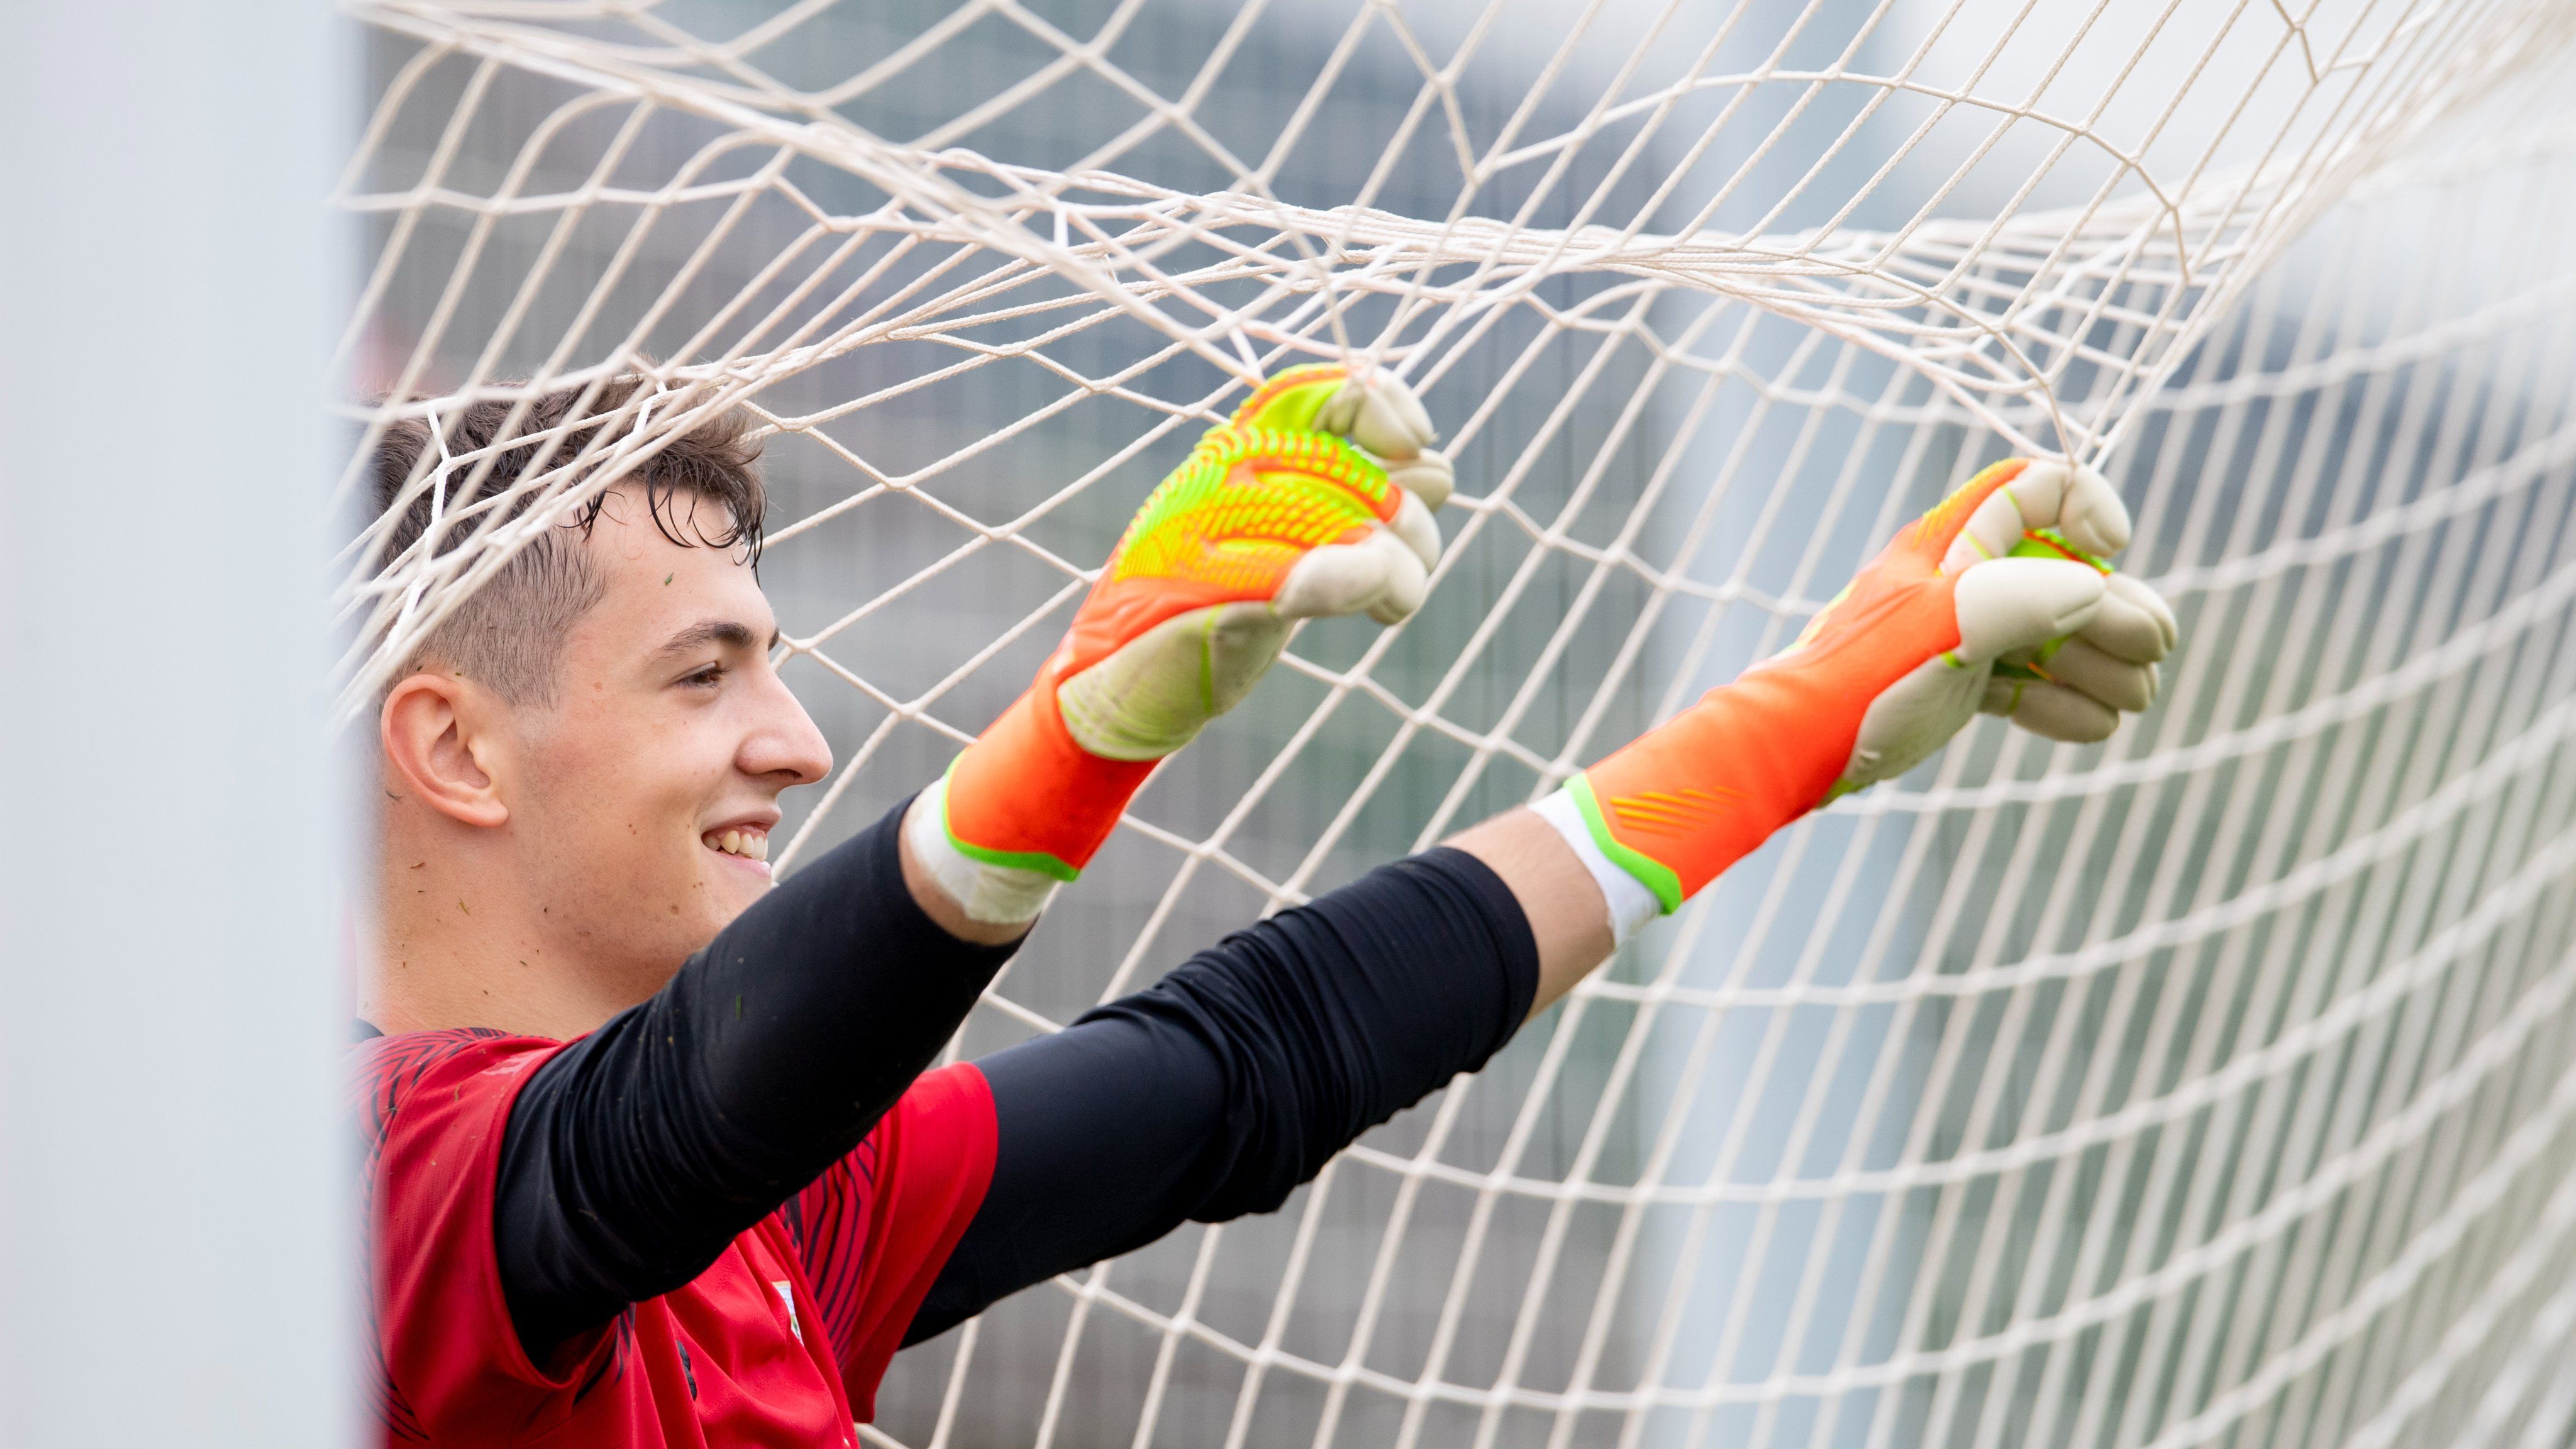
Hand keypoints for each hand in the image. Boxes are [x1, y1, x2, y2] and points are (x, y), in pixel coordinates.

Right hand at [913, 364, 1452, 921]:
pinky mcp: (1219, 589)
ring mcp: (1215, 528)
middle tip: (1413, 566)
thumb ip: (1352, 501)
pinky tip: (1378, 606)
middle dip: (1410, 520)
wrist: (1118, 687)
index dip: (1383, 403)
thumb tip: (1439, 469)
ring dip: (1401, 563)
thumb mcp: (1281, 542)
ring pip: (1348, 515)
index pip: (1322, 392)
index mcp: (1236, 452)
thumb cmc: (1208, 612)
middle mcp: (1226, 477)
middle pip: (1356, 468)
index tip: (1418, 442)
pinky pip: (1317, 566)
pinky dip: (1362, 580)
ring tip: (1397, 598)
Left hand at [1541, 458, 2178, 924]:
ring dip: (2101, 663)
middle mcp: (1962, 580)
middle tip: (2153, 654)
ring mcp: (1961, 633)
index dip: (2090, 505)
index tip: (2113, 550)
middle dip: (2116, 611)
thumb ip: (2018, 598)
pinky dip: (2061, 701)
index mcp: (1954, 544)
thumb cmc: (1861, 680)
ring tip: (2136, 698)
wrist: (1800, 749)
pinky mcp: (1956, 683)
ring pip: (2054, 634)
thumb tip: (2094, 588)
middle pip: (2066, 575)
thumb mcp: (1942, 629)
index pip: (2039, 488)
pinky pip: (2025, 681)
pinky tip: (2094, 728)